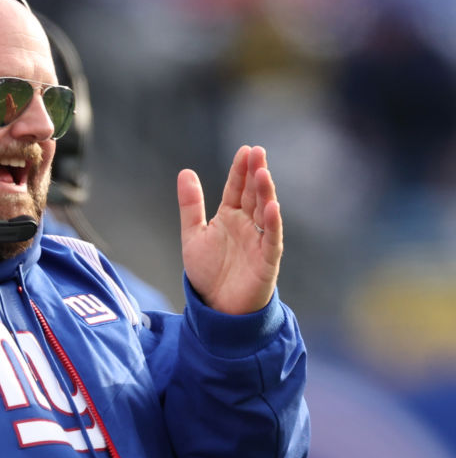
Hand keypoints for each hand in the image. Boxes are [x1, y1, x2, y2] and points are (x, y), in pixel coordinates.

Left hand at [177, 145, 281, 314]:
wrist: (216, 308)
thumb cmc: (208, 272)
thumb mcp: (193, 235)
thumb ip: (190, 205)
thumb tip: (185, 171)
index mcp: (230, 217)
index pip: (237, 188)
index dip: (240, 170)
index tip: (245, 150)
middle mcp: (247, 225)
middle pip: (253, 195)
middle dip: (256, 174)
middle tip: (258, 152)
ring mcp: (258, 241)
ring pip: (265, 212)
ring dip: (265, 193)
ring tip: (263, 172)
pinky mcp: (266, 261)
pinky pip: (271, 239)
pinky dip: (272, 223)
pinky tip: (271, 206)